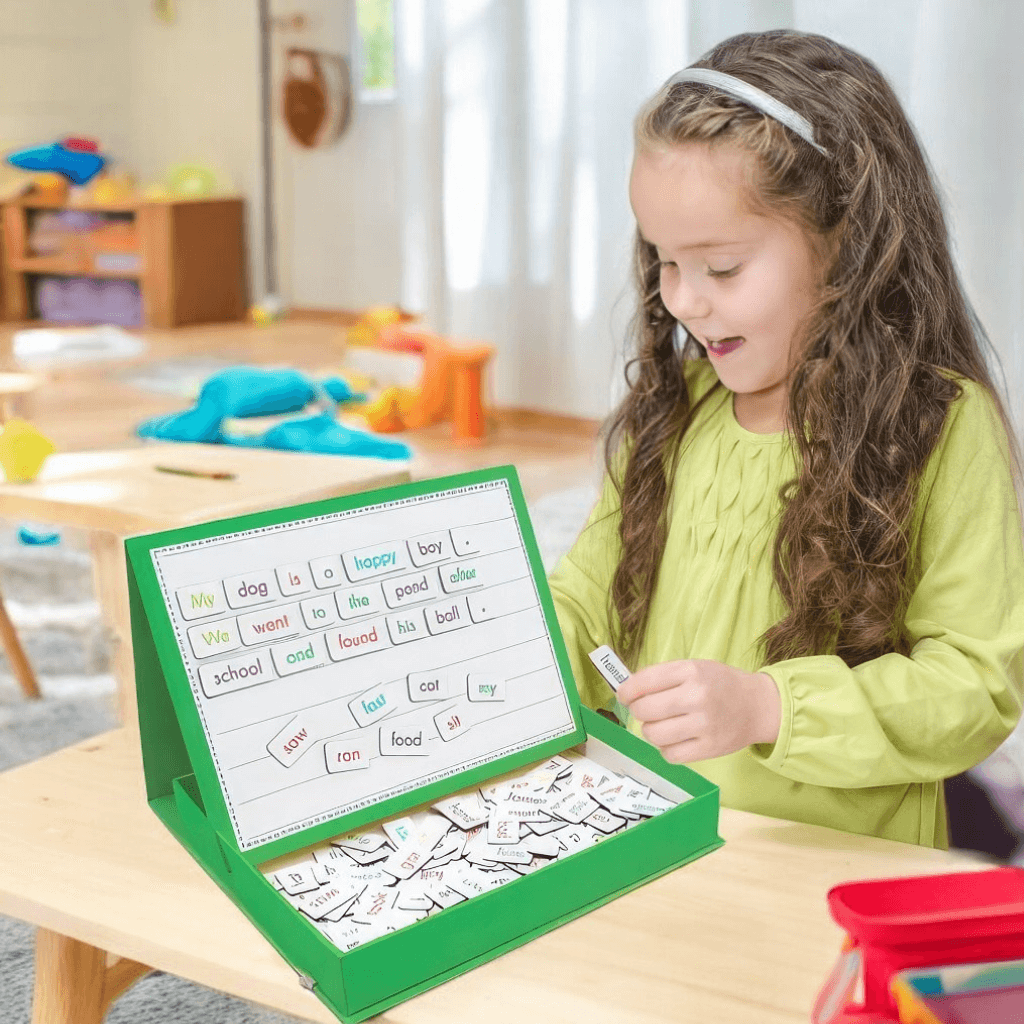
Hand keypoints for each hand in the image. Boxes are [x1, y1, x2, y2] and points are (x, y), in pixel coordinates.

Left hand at [617, 659, 780, 763]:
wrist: (758, 706)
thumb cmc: (720, 684)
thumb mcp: (694, 667)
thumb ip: (662, 676)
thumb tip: (626, 689)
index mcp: (691, 671)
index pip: (643, 682)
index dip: (626, 691)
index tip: (623, 695)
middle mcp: (697, 696)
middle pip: (644, 710)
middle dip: (637, 710)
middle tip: (645, 710)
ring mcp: (704, 724)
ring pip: (653, 734)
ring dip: (650, 730)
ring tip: (661, 724)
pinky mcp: (710, 748)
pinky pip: (670, 755)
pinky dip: (665, 749)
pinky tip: (674, 740)